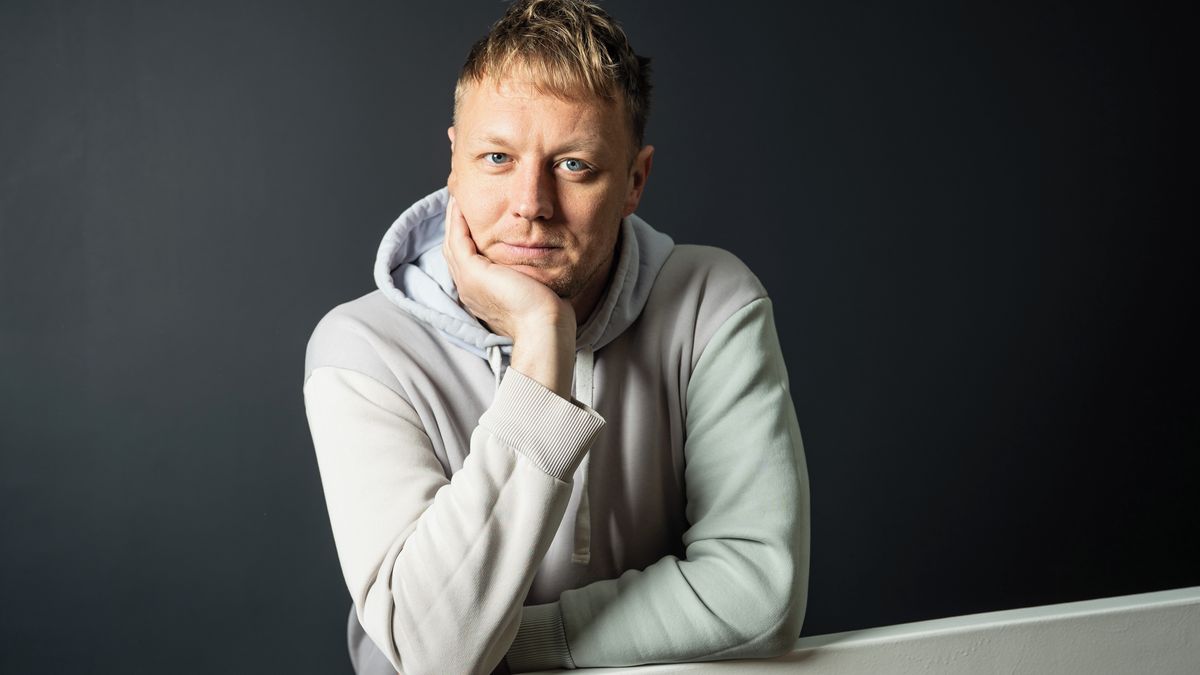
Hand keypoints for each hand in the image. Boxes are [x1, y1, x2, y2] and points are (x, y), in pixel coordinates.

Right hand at [442, 194, 575, 396]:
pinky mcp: (473, 274)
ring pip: (451, 244)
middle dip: (455, 226)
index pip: (467, 261)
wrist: (545, 328)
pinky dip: (457, 221)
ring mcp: (467, 283)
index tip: (472, 218)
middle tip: (458, 202)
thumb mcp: (533, 289)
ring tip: (456, 198)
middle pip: (454, 251)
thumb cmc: (547, 315)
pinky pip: (457, 240)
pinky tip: (459, 205)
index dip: (466, 238)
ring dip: (452, 220)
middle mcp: (469, 290)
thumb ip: (527, 274)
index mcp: (481, 296)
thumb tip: (539, 260)